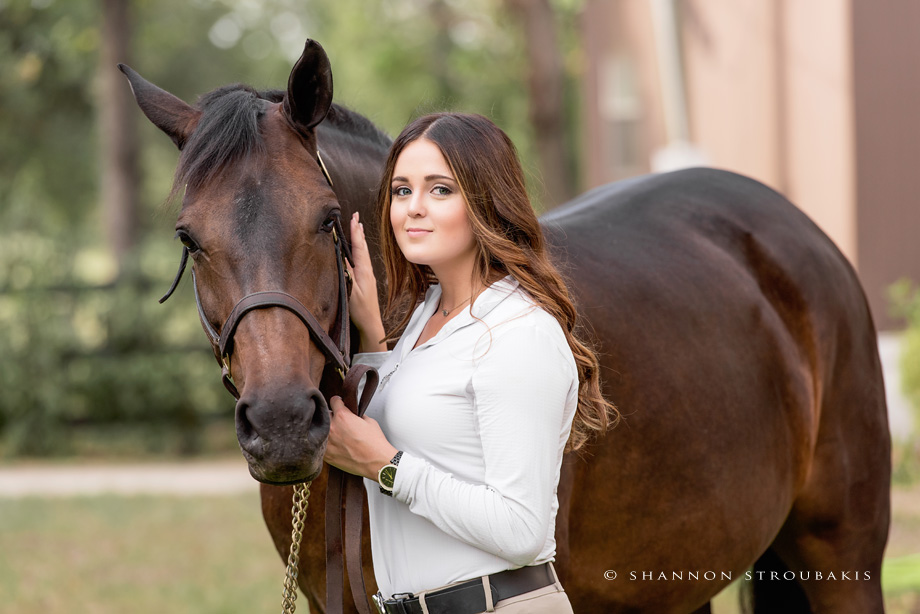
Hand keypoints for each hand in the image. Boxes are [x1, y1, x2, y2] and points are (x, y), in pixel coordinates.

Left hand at [324, 395, 397, 479]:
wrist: (375, 462)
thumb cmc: (374, 444)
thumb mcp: (369, 421)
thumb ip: (357, 415)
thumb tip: (353, 415)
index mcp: (342, 416)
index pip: (333, 401)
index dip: (338, 401)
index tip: (338, 403)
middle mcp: (332, 427)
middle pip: (325, 414)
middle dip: (332, 416)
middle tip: (340, 421)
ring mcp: (327, 442)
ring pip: (322, 430)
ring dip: (328, 430)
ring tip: (338, 434)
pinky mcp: (326, 454)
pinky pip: (322, 444)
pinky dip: (327, 443)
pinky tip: (336, 445)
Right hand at [348, 212, 386, 351]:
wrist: (371, 324)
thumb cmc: (360, 310)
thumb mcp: (351, 291)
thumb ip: (346, 275)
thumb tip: (342, 257)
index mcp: (363, 270)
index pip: (359, 247)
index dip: (355, 232)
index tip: (353, 218)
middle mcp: (367, 270)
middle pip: (362, 246)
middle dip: (358, 231)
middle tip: (355, 217)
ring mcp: (367, 275)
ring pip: (362, 252)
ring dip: (358, 239)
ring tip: (357, 228)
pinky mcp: (365, 280)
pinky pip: (361, 260)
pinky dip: (358, 250)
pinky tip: (356, 250)